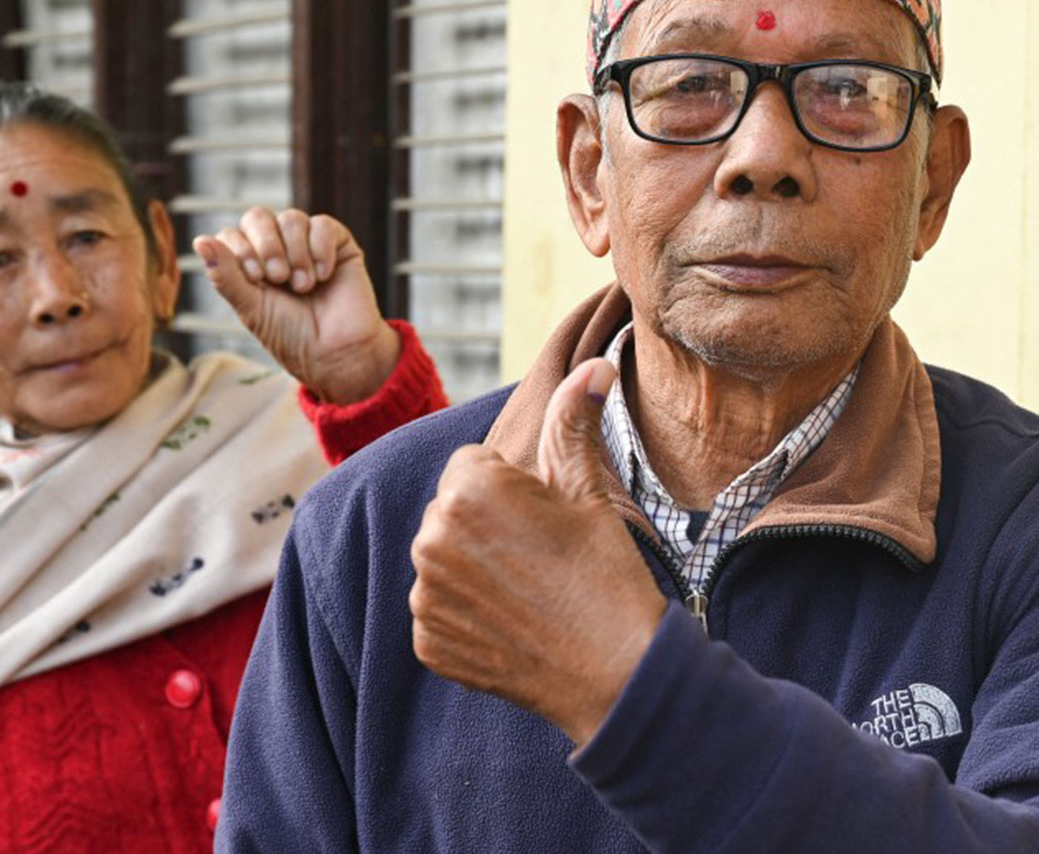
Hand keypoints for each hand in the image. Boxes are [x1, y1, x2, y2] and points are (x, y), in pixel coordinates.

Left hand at [193, 207, 401, 404]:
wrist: (335, 351)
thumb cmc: (290, 335)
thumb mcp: (250, 307)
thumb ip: (225, 275)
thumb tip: (199, 241)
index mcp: (249, 263)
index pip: (232, 234)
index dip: (240, 249)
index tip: (255, 278)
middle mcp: (276, 248)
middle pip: (258, 217)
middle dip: (266, 246)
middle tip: (279, 278)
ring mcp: (306, 244)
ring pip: (291, 219)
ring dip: (296, 254)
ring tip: (303, 286)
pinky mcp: (337, 244)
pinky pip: (323, 225)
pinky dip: (320, 250)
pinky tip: (324, 276)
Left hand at [410, 359, 667, 744]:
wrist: (614, 672)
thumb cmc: (605, 576)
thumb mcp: (588, 492)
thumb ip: (573, 422)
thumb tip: (594, 366)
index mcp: (467, 489)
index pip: (471, 464)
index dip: (512, 487)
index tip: (545, 519)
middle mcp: (430, 538)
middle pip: (451, 509)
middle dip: (485, 523)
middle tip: (540, 555)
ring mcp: (424, 595)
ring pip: (443, 557)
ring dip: (472, 566)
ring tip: (529, 589)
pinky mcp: (426, 641)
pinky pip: (439, 609)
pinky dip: (467, 614)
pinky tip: (512, 623)